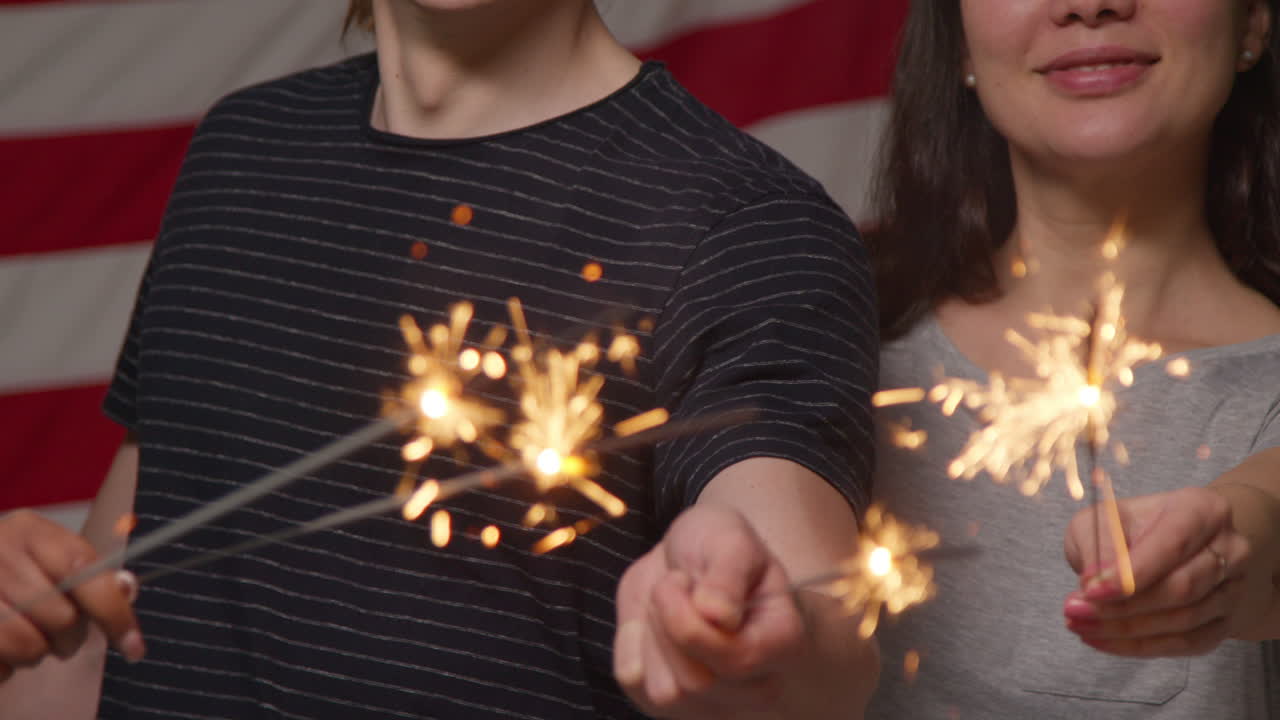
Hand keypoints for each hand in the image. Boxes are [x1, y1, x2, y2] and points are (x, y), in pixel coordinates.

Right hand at [0, 510, 142, 680]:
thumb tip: (127, 589)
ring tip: (28, 636)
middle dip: (70, 637)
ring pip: (27, 646)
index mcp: (29, 532)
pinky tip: (1, 647)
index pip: (81, 570)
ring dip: (35, 654)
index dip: (112, 611)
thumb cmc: (18, 569)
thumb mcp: (54, 558)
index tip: (134, 646)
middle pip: (60, 617)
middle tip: (60, 633)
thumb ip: (94, 576)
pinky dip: (6, 666)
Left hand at [613, 504, 805, 717]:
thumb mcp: (730, 537)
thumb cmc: (718, 546)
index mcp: (784, 643)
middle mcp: (758, 686)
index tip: (681, 577)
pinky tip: (652, 625)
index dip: (690, 618)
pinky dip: (631, 646)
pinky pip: (635, 684)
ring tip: (667, 606)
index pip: (735, 659)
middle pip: (696, 682)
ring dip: (651, 636)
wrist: (689, 557)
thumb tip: (719, 616)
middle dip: (667, 620)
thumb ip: (728, 573)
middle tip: (674, 583)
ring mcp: (716, 703)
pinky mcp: (670, 705)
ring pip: (665, 692)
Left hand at [1061, 486, 1260, 656]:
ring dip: (1125, 630)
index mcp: (1202, 510)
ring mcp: (1232, 588)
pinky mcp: (1225, 621)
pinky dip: (1140, 647)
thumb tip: (1094, 583)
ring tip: (1080, 624)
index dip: (1132, 573)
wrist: (1166, 545)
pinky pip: (1187, 644)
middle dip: (1123, 607)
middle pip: (1181, 588)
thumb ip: (1098, 544)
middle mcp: (1229, 549)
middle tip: (1074, 610)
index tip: (1090, 590)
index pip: (1172, 545)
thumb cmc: (1130, 527)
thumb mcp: (1102, 518)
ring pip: (1183, 621)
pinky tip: (1103, 640)